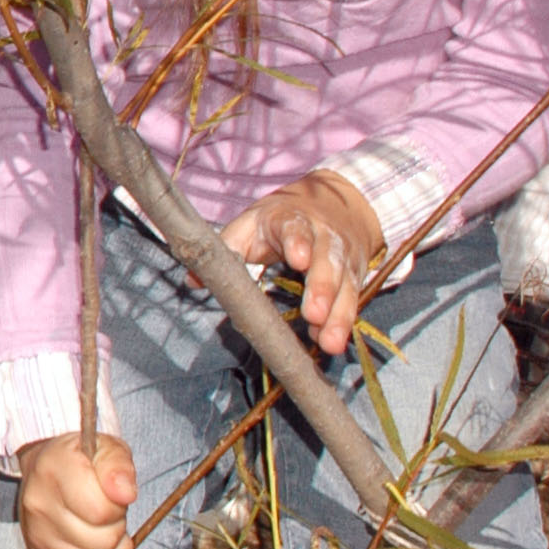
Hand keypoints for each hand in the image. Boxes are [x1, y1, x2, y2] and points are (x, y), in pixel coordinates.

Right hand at [16, 431, 136, 548]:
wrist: (48, 466)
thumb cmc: (83, 460)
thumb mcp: (106, 449)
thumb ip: (118, 466)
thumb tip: (124, 493)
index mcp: (53, 471)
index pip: (101, 512)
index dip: (118, 507)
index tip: (113, 495)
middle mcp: (38, 505)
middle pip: (101, 543)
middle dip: (117, 530)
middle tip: (109, 515)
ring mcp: (35, 535)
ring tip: (105, 533)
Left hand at [223, 169, 382, 355]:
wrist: (331, 206)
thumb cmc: (278, 222)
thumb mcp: (250, 225)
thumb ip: (226, 248)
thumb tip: (193, 280)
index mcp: (292, 219)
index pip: (296, 229)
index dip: (298, 243)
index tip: (298, 259)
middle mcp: (324, 237)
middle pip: (327, 261)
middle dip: (323, 288)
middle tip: (314, 314)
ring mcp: (343, 257)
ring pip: (345, 285)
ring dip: (338, 314)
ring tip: (328, 342)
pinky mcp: (355, 276)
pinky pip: (352, 300)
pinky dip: (343, 321)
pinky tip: (331, 342)